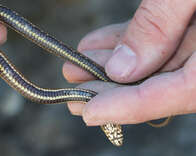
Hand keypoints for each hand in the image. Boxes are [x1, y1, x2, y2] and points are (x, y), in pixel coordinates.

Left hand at [63, 0, 195, 124]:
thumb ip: (161, 24)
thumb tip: (123, 69)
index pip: (176, 94)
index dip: (129, 107)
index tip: (89, 114)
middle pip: (160, 85)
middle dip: (111, 90)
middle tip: (73, 94)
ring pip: (155, 64)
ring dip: (111, 67)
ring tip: (76, 67)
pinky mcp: (193, 24)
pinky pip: (160, 40)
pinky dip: (127, 43)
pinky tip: (97, 45)